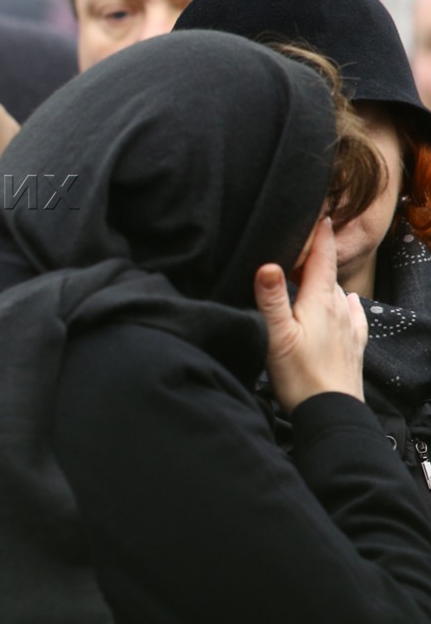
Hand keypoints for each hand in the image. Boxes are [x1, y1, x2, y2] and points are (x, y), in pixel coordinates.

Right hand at [257, 217, 366, 411]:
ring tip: (314, 274)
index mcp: (320, 301)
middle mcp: (339, 309)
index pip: (322, 258)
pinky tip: (350, 302)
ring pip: (340, 293)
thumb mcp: (277, 335)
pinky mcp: (353, 344)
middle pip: (329, 274)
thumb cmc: (300, 375)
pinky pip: (354, 314)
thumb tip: (268, 264)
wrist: (332, 411)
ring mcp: (349, 327)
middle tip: (302, 245)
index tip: (320, 213)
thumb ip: (272, 298)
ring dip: (328, 280)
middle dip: (318, 257)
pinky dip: (349, 302)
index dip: (320, 235)